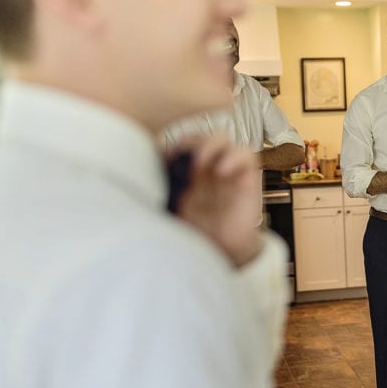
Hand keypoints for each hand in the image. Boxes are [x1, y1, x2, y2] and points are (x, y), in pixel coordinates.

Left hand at [172, 135, 262, 267]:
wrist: (225, 251)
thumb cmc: (199, 233)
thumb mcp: (173, 212)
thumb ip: (162, 193)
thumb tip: (140, 180)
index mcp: (188, 173)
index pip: (178, 144)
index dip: (169, 146)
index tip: (160, 159)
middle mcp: (208, 168)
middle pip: (198, 136)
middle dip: (187, 143)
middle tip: (178, 158)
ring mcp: (228, 171)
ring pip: (221, 138)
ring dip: (209, 145)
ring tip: (199, 163)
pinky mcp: (247, 178)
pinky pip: (245, 155)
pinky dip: (233, 157)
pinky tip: (221, 171)